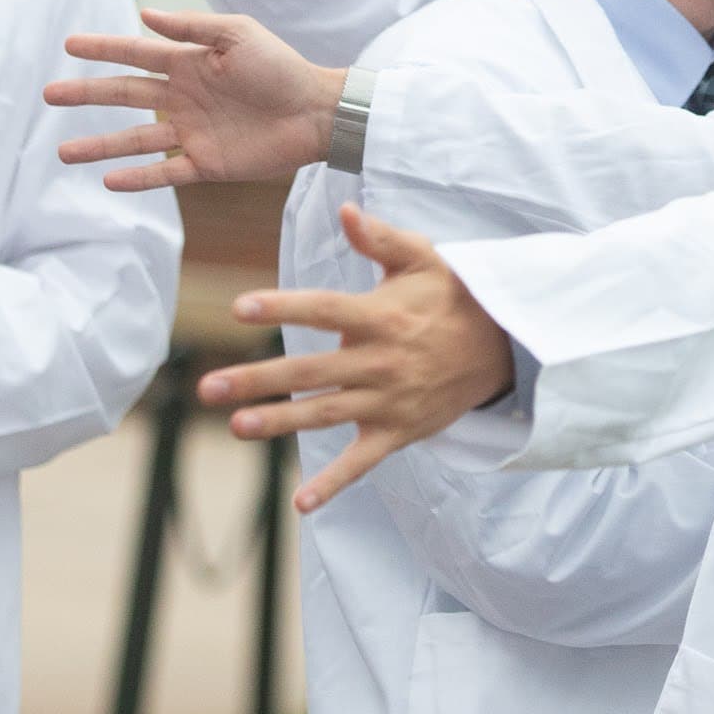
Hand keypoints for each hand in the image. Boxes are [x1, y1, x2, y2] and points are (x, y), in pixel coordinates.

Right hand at [45, 9, 344, 187]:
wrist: (317, 112)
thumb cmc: (281, 66)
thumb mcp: (238, 34)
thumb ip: (192, 27)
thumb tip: (144, 14)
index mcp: (189, 62)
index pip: (135, 54)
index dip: (103, 49)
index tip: (68, 44)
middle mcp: (183, 97)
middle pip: (124, 95)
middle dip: (86, 94)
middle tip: (49, 95)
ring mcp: (192, 132)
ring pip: (135, 140)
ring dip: (99, 145)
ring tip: (62, 153)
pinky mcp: (206, 163)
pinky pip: (164, 172)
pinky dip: (137, 178)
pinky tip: (108, 180)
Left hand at [199, 205, 516, 513]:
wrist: (504, 348)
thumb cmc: (453, 296)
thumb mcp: (424, 258)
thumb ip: (381, 238)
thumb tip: (345, 209)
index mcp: (381, 316)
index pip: (323, 309)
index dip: (282, 308)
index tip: (239, 308)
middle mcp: (381, 361)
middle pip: (310, 371)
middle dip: (257, 380)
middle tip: (209, 387)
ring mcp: (389, 400)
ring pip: (325, 414)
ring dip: (279, 423)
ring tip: (236, 426)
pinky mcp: (399, 431)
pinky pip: (363, 462)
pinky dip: (333, 484)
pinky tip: (300, 503)